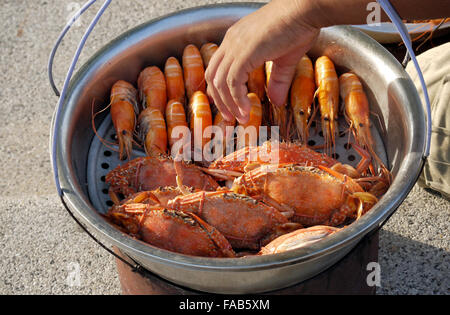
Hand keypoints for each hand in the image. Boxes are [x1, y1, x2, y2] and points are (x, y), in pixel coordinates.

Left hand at [205, 0, 320, 123]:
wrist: (305, 9)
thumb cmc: (298, 26)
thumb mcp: (285, 59)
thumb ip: (277, 81)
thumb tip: (276, 101)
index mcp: (236, 40)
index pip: (217, 68)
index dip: (220, 90)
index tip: (228, 106)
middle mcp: (231, 42)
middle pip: (212, 77)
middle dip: (220, 101)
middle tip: (230, 118)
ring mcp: (235, 46)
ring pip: (220, 82)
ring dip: (228, 104)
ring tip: (240, 118)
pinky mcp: (244, 53)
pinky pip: (233, 81)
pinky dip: (237, 99)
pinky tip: (246, 109)